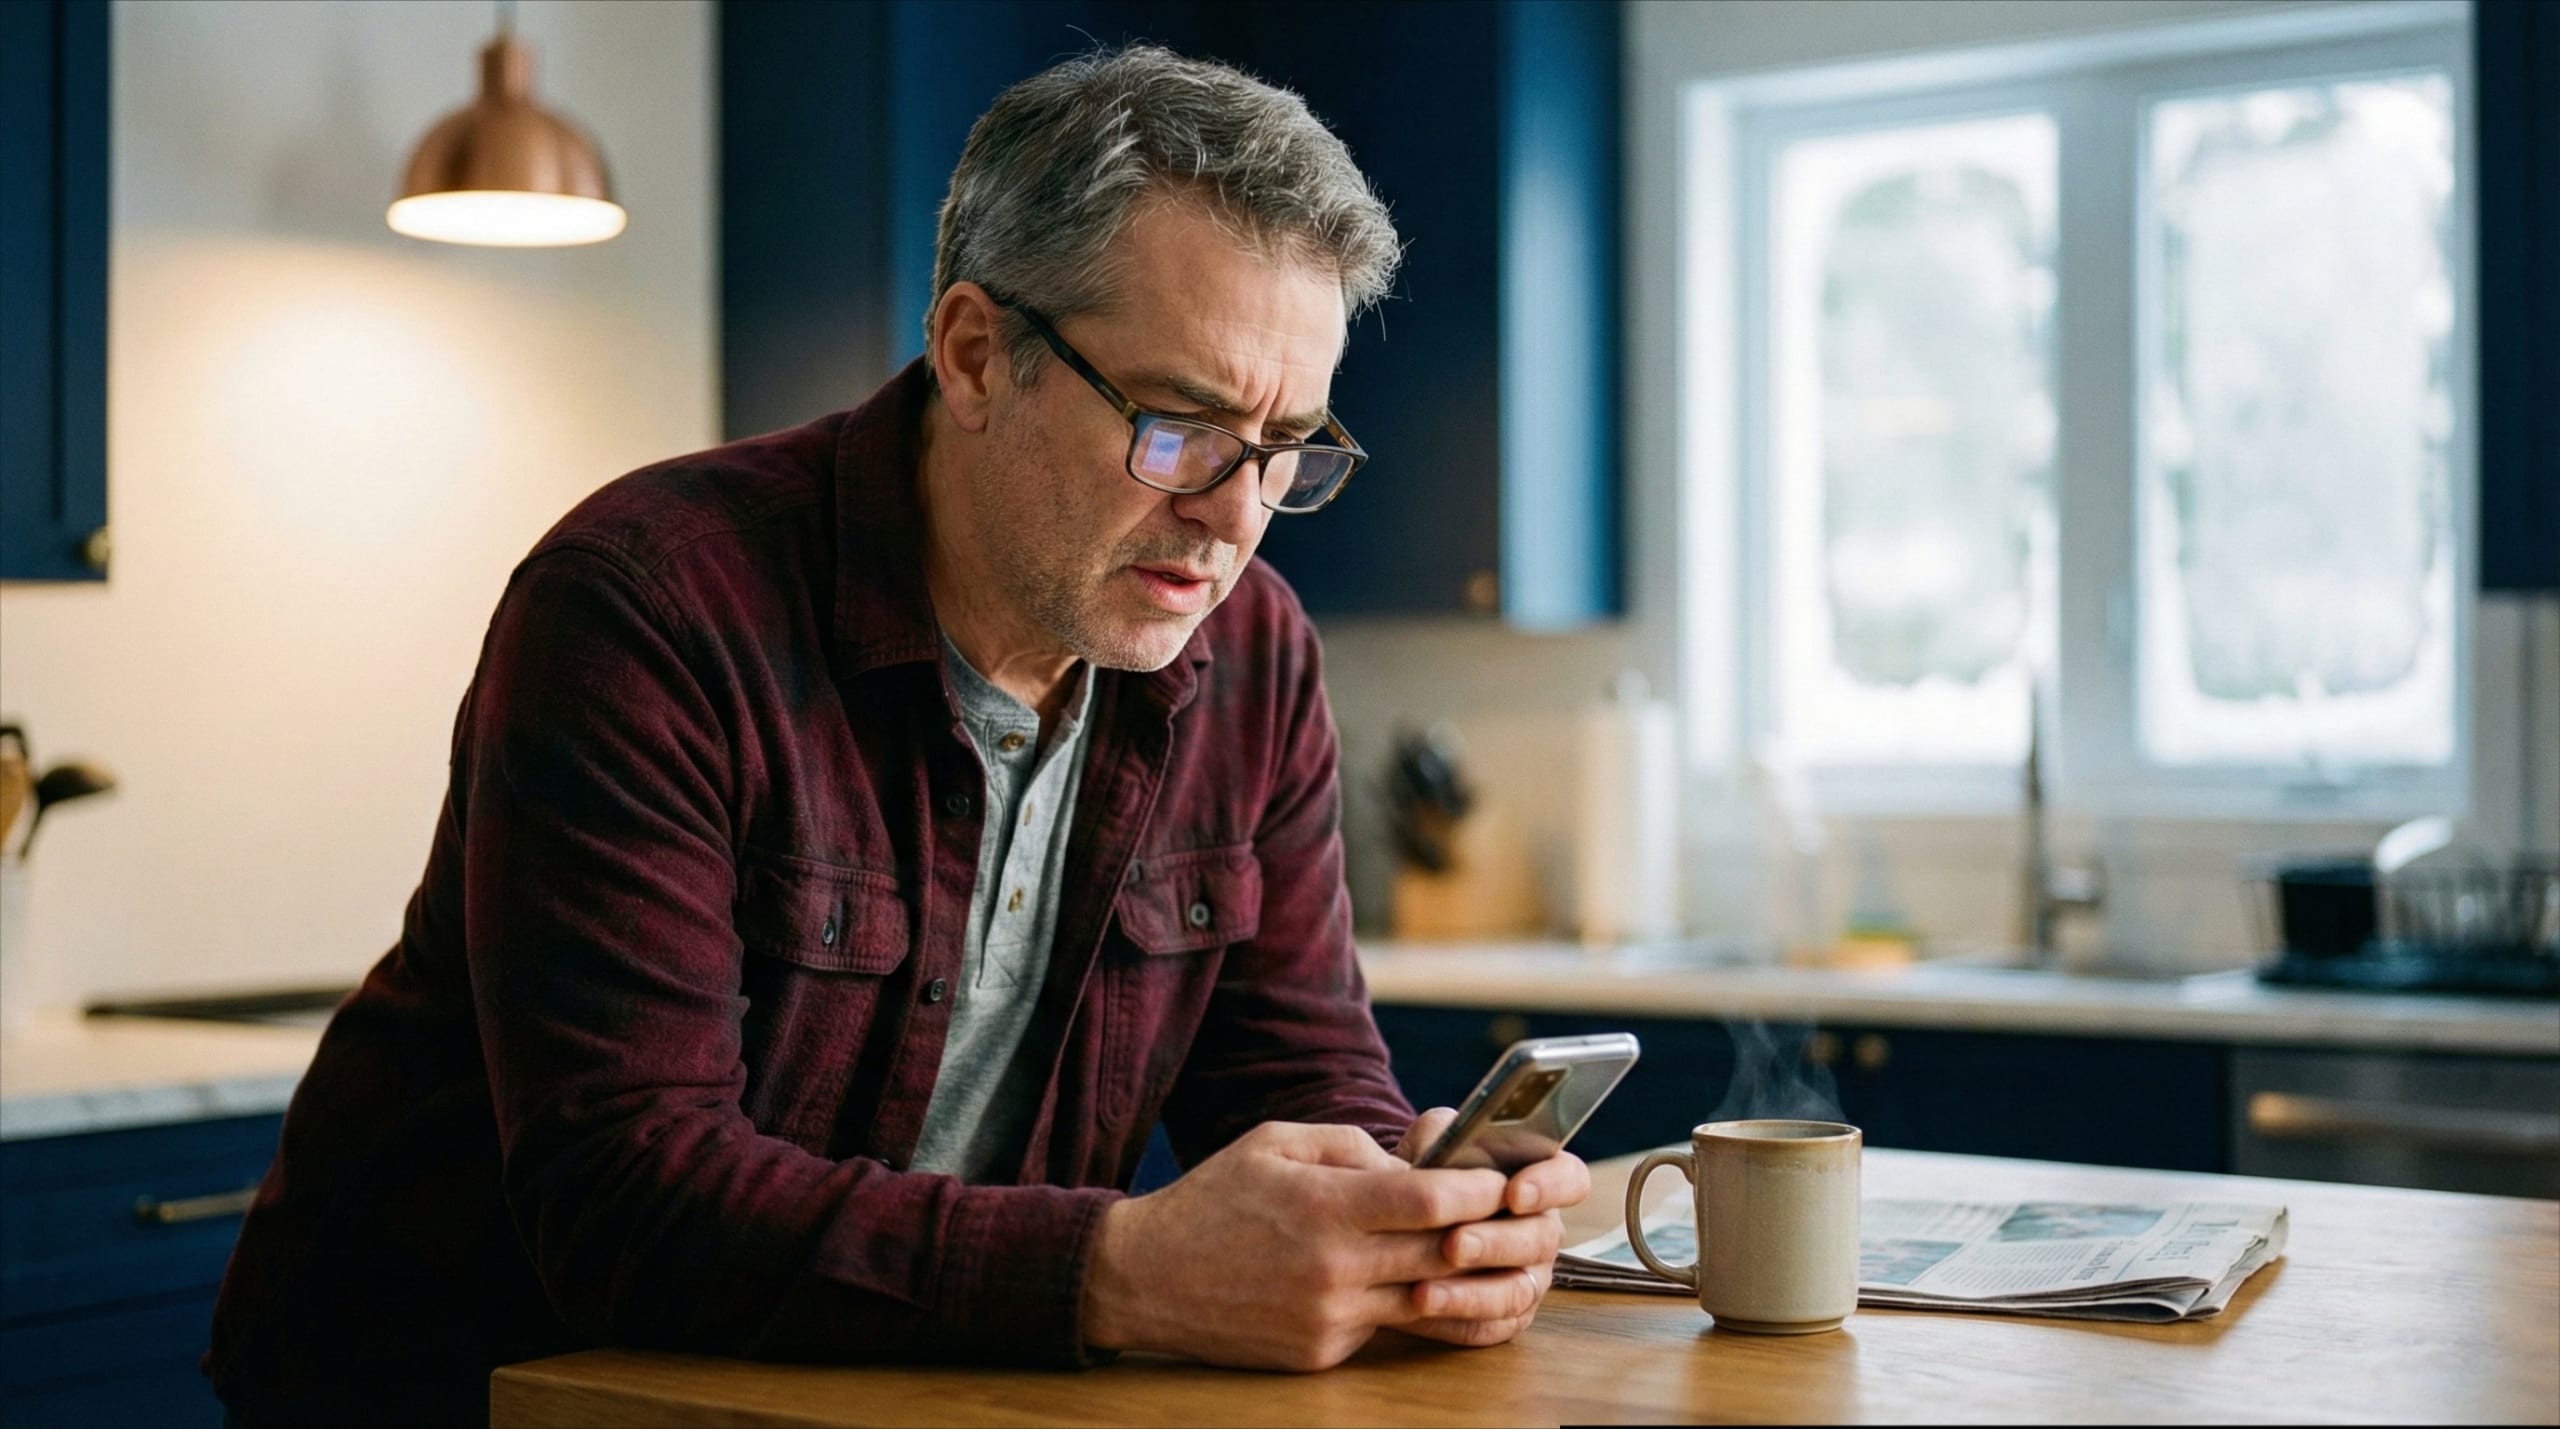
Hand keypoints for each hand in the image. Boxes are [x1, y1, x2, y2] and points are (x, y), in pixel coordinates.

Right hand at [1081, 1120, 1510, 1370]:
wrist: (1145, 1279)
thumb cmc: (1213, 1199)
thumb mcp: (1275, 1142)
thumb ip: (1349, 1145)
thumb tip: (1411, 1165)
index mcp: (1323, 1206)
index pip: (1428, 1200)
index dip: (1476, 1189)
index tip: (1498, 1180)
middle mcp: (1333, 1268)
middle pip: (1441, 1253)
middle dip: (1481, 1233)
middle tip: (1508, 1215)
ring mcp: (1329, 1317)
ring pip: (1422, 1297)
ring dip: (1451, 1274)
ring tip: (1467, 1248)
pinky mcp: (1320, 1353)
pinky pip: (1381, 1323)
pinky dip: (1394, 1300)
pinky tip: (1390, 1279)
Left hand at [1387, 1106, 1589, 1347]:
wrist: (1400, 1218)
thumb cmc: (1429, 1172)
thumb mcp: (1433, 1140)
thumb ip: (1443, 1132)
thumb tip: (1442, 1140)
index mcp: (1538, 1180)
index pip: (1570, 1180)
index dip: (1551, 1186)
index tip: (1515, 1192)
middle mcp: (1541, 1231)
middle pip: (1540, 1241)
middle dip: (1495, 1243)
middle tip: (1453, 1243)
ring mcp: (1528, 1276)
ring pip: (1517, 1291)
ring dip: (1472, 1292)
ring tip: (1425, 1290)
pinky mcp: (1503, 1316)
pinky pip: (1490, 1325)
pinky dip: (1455, 1317)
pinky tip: (1418, 1306)